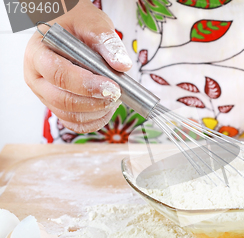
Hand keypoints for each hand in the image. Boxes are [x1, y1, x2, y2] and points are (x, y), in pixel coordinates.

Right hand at [24, 0, 131, 132]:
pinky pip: (74, 123)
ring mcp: (45, 95)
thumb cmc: (77, 25)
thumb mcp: (92, 23)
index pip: (58, 75)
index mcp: (38, 54)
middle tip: (117, 93)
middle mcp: (36, 78)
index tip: (112, 86)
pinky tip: (108, 109)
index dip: (86, 85)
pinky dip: (93, 121)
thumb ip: (106, 42)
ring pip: (69, 115)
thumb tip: (122, 65)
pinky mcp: (58, 106)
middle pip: (62, 100)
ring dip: (96, 112)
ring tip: (114, 99)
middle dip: (94, 102)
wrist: (71, 30)